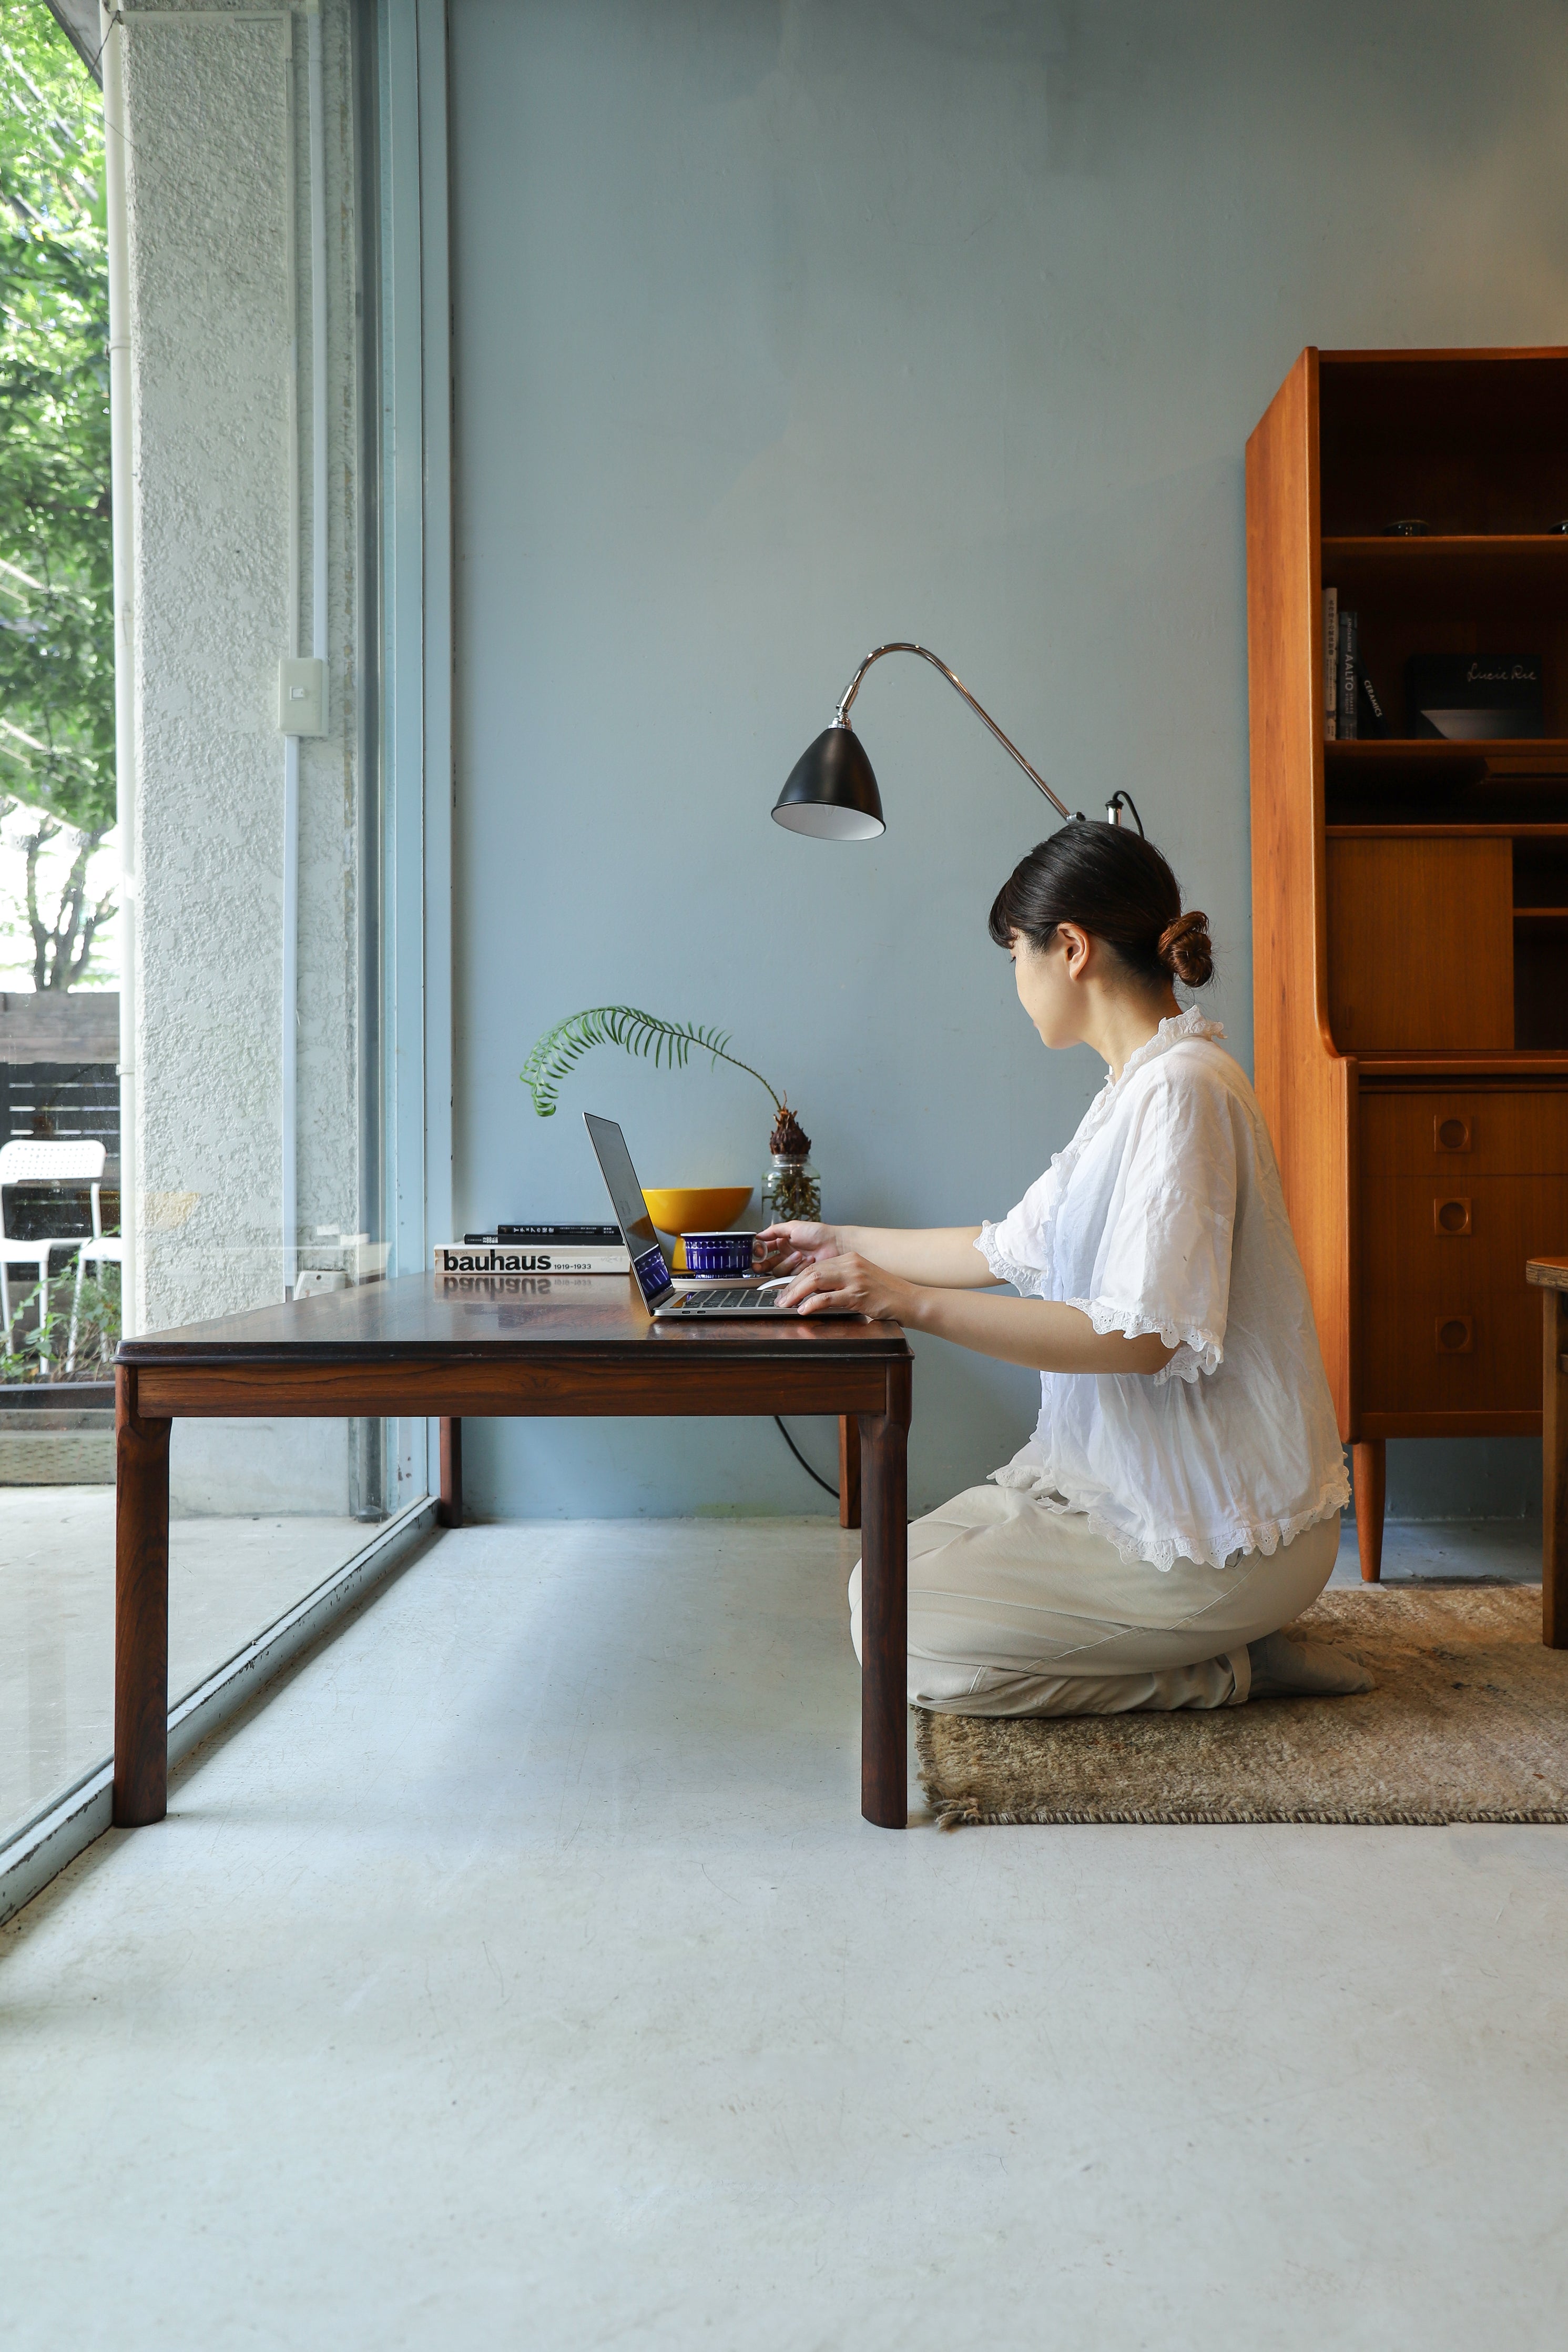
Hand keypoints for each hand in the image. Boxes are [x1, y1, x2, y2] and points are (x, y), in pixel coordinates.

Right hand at [752, 1220, 844, 1273]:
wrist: (836, 1244)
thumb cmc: (818, 1233)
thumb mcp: (793, 1227)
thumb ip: (774, 1231)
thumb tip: (759, 1235)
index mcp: (783, 1242)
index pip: (764, 1250)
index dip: (758, 1252)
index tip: (756, 1252)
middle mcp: (786, 1255)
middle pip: (768, 1264)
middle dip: (763, 1265)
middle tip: (760, 1265)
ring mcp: (793, 1266)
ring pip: (779, 1271)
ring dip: (787, 1263)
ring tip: (799, 1254)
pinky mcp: (801, 1275)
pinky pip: (791, 1276)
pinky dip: (799, 1268)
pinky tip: (808, 1259)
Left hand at [777, 1251, 916, 1322]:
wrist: (909, 1300)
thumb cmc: (886, 1295)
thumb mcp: (861, 1282)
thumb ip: (840, 1284)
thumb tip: (815, 1294)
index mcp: (850, 1259)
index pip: (815, 1266)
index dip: (796, 1279)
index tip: (785, 1291)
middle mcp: (850, 1264)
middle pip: (811, 1271)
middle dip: (791, 1286)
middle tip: (780, 1299)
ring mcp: (854, 1278)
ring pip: (815, 1280)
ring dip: (796, 1293)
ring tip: (785, 1304)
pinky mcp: (858, 1294)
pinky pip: (828, 1298)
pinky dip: (813, 1303)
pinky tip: (804, 1310)